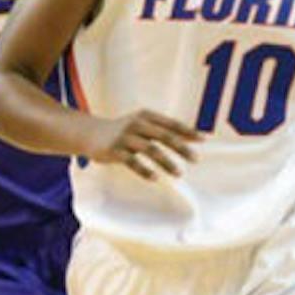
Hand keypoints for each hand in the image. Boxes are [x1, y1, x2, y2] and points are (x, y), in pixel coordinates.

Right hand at [84, 110, 201, 179]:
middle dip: (181, 148)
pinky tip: (155, 178)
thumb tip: (192, 138)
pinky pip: (132, 162)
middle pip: (163, 136)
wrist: (90, 133)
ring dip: (167, 162)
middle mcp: (136, 124)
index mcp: (145, 116)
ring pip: (150, 149)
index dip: (187, 131)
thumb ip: (163, 129)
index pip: (171, 123)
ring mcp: (124, 137)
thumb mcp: (141, 124)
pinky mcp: (114, 151)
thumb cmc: (123, 131)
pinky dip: (144, 170)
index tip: (203, 140)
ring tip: (179, 173)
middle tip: (196, 159)